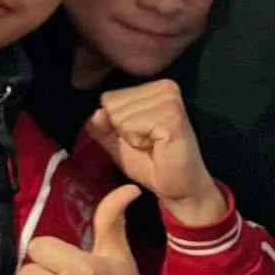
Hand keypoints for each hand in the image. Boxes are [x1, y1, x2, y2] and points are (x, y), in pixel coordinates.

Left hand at [88, 80, 226, 226]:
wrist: (179, 187)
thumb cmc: (151, 164)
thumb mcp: (118, 143)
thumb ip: (103, 127)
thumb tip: (96, 113)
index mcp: (154, 88)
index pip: (110, 97)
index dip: (117, 124)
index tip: (140, 136)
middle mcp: (165, 87)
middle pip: (113, 105)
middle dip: (123, 130)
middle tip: (148, 143)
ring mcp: (169, 99)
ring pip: (120, 115)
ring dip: (131, 137)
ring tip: (153, 144)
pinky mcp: (172, 115)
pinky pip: (131, 125)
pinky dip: (138, 142)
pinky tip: (157, 146)